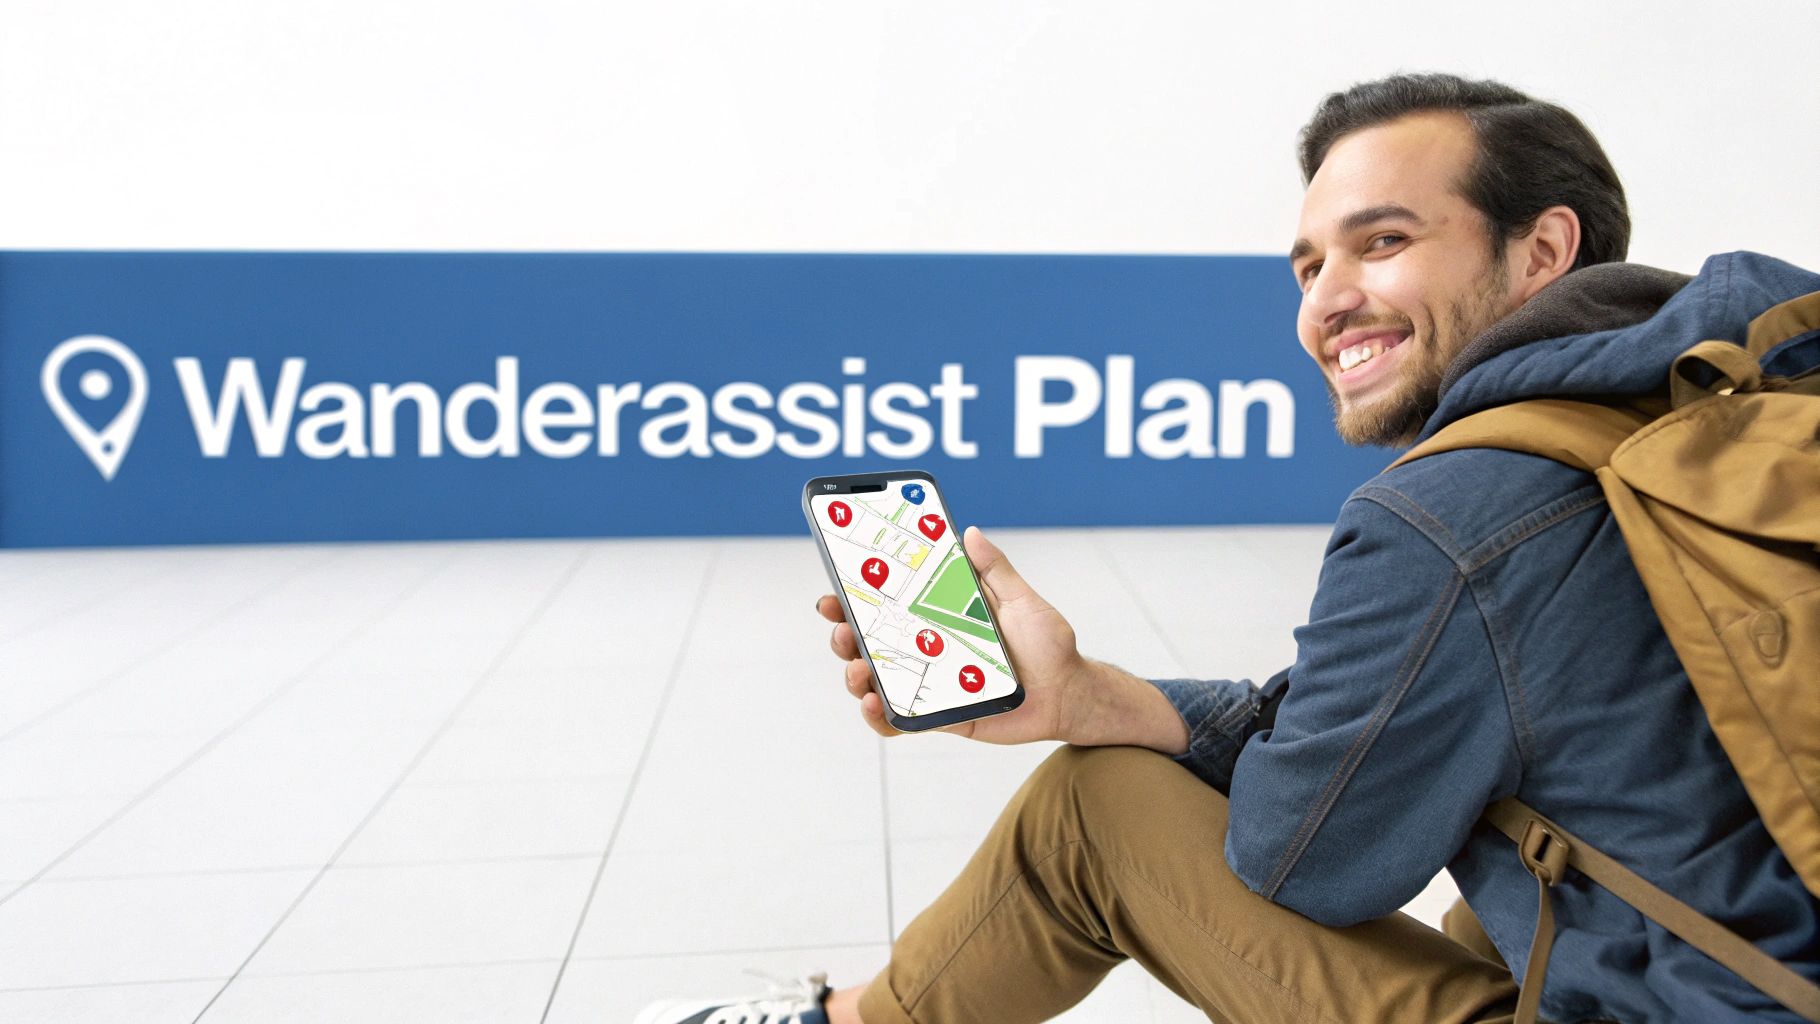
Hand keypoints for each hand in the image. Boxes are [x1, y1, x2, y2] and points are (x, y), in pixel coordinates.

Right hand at [816, 525, 1091, 744]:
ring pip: (876, 682)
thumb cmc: (1048, 646)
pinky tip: (874, 703)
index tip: (837, 583)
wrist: (1070, 694)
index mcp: (939, 618)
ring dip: (854, 675)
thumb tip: (969, 532)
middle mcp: (927, 650)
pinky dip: (878, 717)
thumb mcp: (1022, 601)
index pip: (889, 605)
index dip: (857, 595)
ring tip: (857, 670)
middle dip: (844, 633)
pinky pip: (898, 721)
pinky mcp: (939, 716)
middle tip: (840, 627)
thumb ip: (995, 570)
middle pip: (870, 642)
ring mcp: (929, 684)